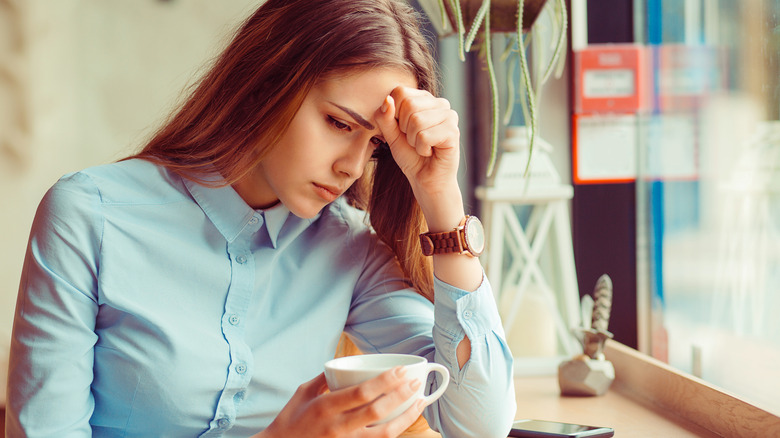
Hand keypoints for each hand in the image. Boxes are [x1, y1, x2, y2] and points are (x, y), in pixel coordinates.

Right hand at [257, 367, 425, 437]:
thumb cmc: (290, 420)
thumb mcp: (304, 392)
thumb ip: (326, 377)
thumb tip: (347, 364)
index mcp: (325, 407)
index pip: (362, 393)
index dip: (386, 382)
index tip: (402, 370)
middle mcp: (337, 427)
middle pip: (377, 412)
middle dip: (401, 395)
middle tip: (416, 382)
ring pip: (383, 434)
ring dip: (406, 417)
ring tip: (420, 402)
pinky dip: (394, 431)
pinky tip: (405, 420)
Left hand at [375, 86, 460, 199]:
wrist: (426, 180)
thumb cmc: (410, 156)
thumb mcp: (391, 135)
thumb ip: (385, 117)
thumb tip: (387, 99)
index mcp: (424, 99)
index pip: (400, 92)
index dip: (393, 113)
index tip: (402, 129)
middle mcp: (439, 103)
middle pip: (408, 104)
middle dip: (404, 129)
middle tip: (414, 140)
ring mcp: (449, 116)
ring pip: (416, 120)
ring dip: (413, 141)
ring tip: (422, 146)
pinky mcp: (453, 132)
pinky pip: (425, 136)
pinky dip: (422, 149)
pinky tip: (430, 152)